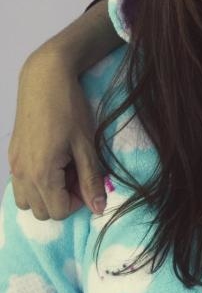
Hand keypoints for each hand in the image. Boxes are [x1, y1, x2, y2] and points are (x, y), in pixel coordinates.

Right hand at [9, 43, 104, 219]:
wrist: (44, 79)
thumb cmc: (69, 109)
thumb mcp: (86, 145)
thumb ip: (91, 179)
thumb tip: (98, 208)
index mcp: (41, 174)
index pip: (59, 212)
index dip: (79, 201)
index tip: (87, 179)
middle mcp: (22, 174)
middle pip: (42, 212)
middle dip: (62, 200)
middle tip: (77, 173)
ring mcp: (14, 165)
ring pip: (26, 202)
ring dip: (46, 195)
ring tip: (63, 169)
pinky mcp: (12, 155)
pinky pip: (19, 185)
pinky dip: (34, 184)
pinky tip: (51, 161)